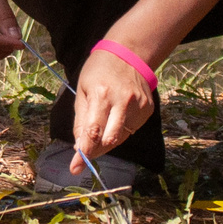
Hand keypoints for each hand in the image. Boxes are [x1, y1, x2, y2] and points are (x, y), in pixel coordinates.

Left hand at [71, 44, 156, 161]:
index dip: (83, 153)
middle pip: (109, 140)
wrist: (128, 54)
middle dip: (96, 150)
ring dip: (107, 140)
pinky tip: (116, 118)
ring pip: (121, 138)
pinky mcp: (147, 110)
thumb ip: (81, 121)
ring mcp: (138, 106)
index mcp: (102, 95)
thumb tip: (79, 149)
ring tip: (101, 126)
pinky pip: (131, 131)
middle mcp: (123, 101)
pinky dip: (120, 131)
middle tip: (86, 152)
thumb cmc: (98, 72)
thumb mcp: (82, 91)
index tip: (75, 168)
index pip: (93, 132)